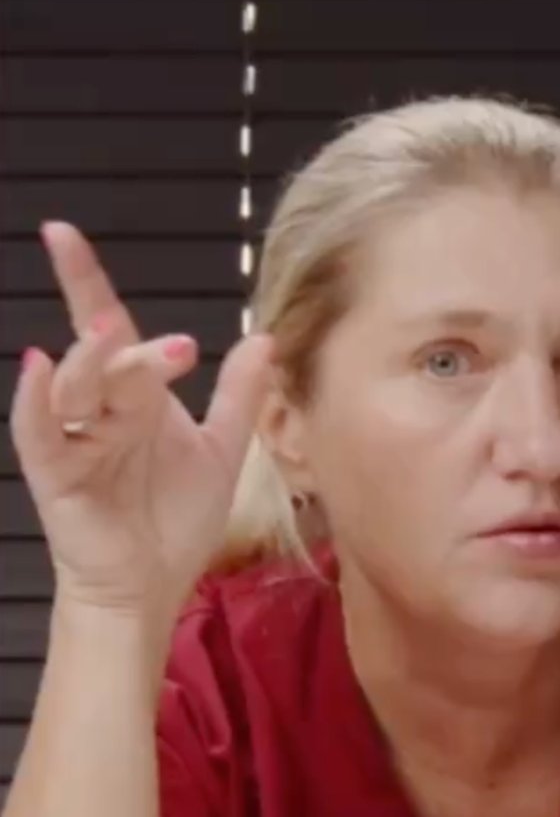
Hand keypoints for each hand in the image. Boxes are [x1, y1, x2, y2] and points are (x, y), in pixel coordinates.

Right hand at [11, 223, 276, 617]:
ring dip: (93, 363)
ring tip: (113, 340)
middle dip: (133, 350)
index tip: (63, 232)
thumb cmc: (175, 519)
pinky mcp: (55, 475)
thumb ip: (238, 395)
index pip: (106, 324)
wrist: (154, 584)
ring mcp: (73, 440)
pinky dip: (36, 401)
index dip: (85, 280)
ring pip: (74, 388)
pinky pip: (37, 432)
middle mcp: (97, 409)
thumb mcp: (222, 450)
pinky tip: (40, 369)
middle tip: (179, 352)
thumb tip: (265, 337)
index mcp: (132, 396)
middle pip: (104, 360)